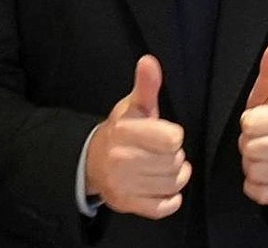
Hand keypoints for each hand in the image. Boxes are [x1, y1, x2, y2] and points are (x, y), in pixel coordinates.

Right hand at [86, 55, 190, 218]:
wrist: (92, 161)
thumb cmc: (121, 132)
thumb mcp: (133, 106)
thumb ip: (146, 85)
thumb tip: (149, 61)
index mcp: (125, 132)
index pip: (172, 139)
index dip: (173, 137)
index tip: (165, 135)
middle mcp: (121, 160)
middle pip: (175, 163)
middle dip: (174, 157)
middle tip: (161, 153)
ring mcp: (123, 185)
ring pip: (173, 185)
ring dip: (175, 177)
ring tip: (163, 167)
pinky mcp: (126, 205)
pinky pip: (163, 207)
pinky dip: (170, 199)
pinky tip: (162, 187)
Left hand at [239, 41, 267, 204]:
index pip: (249, 123)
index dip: (249, 122)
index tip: (260, 121)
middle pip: (248, 148)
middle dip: (249, 143)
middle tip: (261, 139)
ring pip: (251, 169)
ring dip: (252, 164)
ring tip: (264, 154)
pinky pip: (255, 190)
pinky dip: (256, 183)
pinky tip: (267, 172)